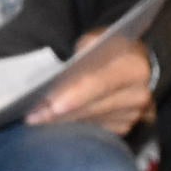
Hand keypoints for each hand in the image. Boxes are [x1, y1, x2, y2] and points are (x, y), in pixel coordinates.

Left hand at [30, 32, 154, 135]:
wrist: (133, 63)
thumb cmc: (109, 49)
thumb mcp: (97, 39)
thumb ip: (82, 51)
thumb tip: (60, 74)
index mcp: (134, 68)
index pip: (101, 83)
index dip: (76, 95)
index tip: (51, 105)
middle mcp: (138, 95)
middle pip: (92, 108)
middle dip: (60, 113)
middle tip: (32, 116)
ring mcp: (132, 116)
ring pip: (89, 124)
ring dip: (61, 123)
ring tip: (36, 120)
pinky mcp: (123, 128)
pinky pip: (92, 131)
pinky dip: (72, 127)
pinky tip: (53, 124)